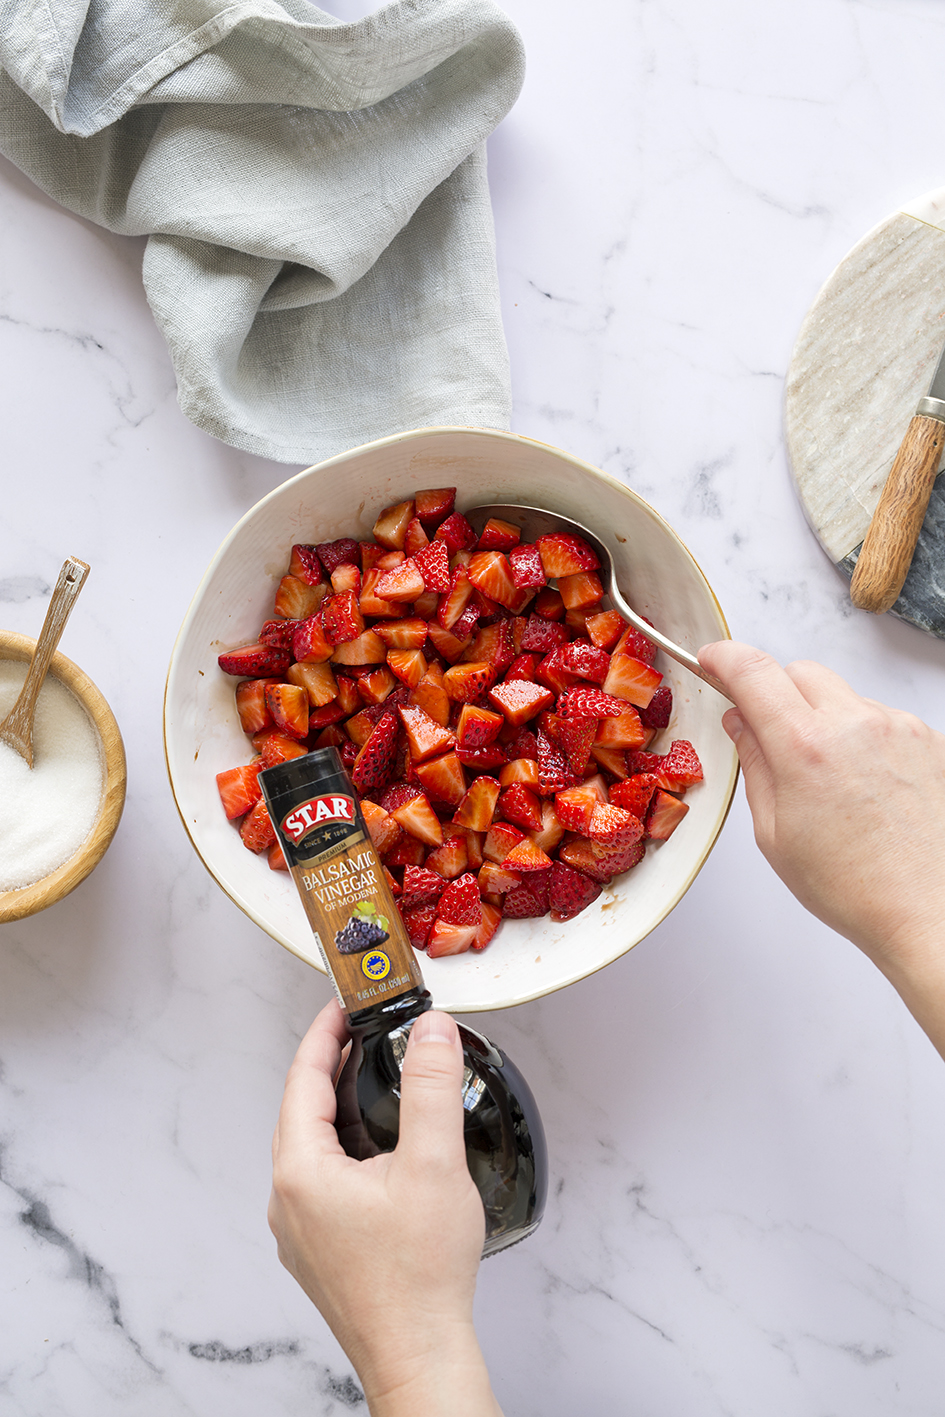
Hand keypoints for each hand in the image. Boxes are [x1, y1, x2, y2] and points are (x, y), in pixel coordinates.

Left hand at [268, 1001, 502, 1416]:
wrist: (419, 1355)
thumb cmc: (419, 1278)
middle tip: (360, 1037)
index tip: (343, 1007)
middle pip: (302, 1111)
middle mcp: (288, 1201)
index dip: (324, 1034)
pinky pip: (322, 1181)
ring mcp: (300, 1230)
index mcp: (301, 1172)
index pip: (303, 1079)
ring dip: (339, 1110)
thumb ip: (432, 1086)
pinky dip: (345, 1150)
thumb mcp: (433, 1163)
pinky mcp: (319, 1251)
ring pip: (311, 1148)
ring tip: (375, 1085)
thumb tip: (431, 1031)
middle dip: (331, 1067)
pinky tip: (381, 1152)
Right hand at [698, 641, 944, 1054]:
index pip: (753, 672)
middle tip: (770, 735)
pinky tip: (867, 788)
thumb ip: (754, 764)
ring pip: (843, 697)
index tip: (712, 661)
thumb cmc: (855, 888)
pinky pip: (881, 719)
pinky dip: (864, 739)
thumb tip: (740, 722)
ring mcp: (899, 728)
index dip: (724, 659)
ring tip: (831, 782)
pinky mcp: (930, 739)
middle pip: (800, 673)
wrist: (930, 912)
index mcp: (806, 747)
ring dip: (824, 720)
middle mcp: (856, 724)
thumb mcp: (774, 834)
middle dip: (776, 693)